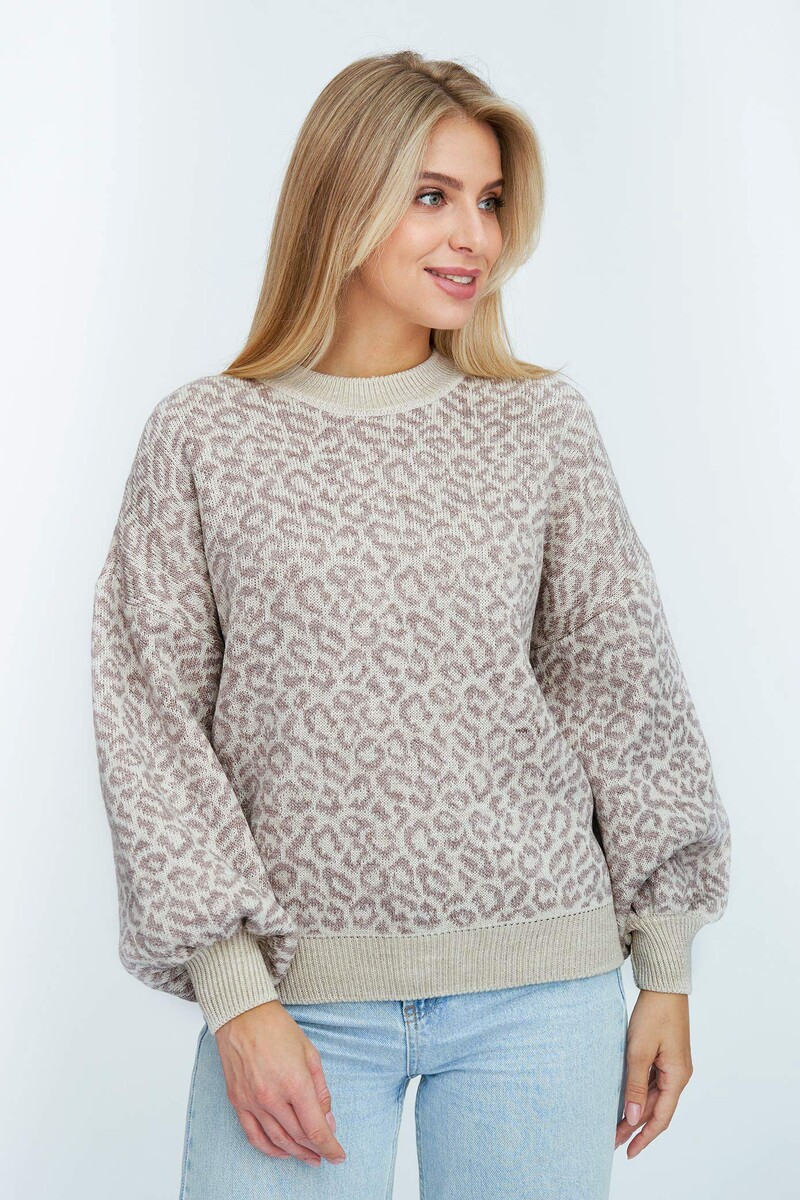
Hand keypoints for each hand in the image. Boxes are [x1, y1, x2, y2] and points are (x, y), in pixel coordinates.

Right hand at [214, 1000, 346, 1166]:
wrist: (243, 1015)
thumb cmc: (279, 1029)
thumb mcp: (310, 1054)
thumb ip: (321, 1090)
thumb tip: (328, 1120)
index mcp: (295, 1083)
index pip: (315, 1128)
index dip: (330, 1146)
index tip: (339, 1156)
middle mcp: (272, 1097)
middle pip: (297, 1137)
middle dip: (315, 1150)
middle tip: (325, 1154)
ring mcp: (252, 1102)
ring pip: (276, 1141)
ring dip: (295, 1153)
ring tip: (309, 1158)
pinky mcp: (237, 1102)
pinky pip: (253, 1135)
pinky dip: (269, 1149)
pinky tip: (281, 1151)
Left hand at [615, 990, 692, 1158]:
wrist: (663, 986)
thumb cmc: (653, 1013)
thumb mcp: (639, 1050)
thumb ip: (636, 1085)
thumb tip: (633, 1117)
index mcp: (677, 1076)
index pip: (661, 1118)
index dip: (644, 1137)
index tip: (628, 1152)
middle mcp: (678, 1075)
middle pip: (657, 1109)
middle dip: (635, 1127)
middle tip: (612, 1141)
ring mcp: (672, 1065)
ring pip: (654, 1097)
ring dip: (636, 1111)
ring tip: (615, 1125)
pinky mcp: (665, 1056)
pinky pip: (652, 1082)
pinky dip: (639, 1094)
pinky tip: (625, 1100)